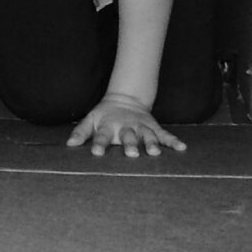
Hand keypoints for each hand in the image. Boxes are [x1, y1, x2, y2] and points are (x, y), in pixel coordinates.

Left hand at [66, 93, 186, 157]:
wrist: (125, 98)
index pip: (102, 135)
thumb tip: (69, 145)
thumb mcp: (90, 119)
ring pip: (147, 135)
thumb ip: (81, 132)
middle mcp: (126, 126)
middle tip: (131, 154)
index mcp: (108, 125)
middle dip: (130, 144)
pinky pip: (164, 135)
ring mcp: (141, 126)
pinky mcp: (153, 127)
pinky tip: (182, 147)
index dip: (99, 143)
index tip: (97, 153)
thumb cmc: (104, 114)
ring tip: (155, 153)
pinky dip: (173, 141)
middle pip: (128, 136)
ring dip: (151, 143)